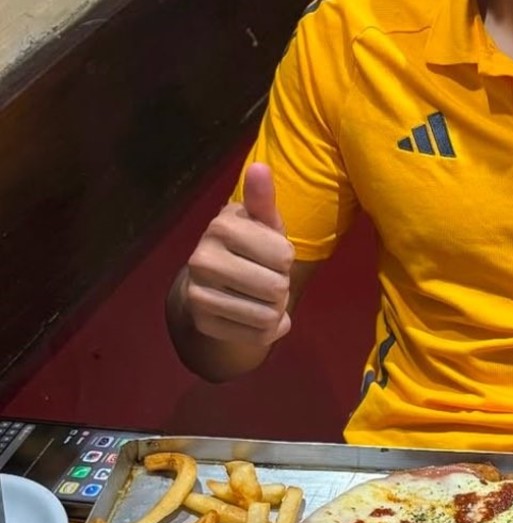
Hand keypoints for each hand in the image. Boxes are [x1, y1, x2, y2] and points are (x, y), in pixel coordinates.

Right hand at [183, 163, 294, 345]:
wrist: (213, 285)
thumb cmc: (250, 247)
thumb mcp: (262, 223)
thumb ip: (263, 199)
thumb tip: (260, 168)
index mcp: (221, 227)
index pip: (283, 256)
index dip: (285, 258)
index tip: (269, 253)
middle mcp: (201, 259)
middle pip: (276, 288)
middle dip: (280, 286)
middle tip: (264, 278)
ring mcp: (198, 293)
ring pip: (268, 315)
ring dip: (274, 310)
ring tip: (258, 296)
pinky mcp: (203, 323)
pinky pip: (257, 336)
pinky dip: (265, 330)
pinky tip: (250, 315)